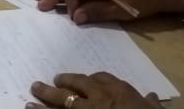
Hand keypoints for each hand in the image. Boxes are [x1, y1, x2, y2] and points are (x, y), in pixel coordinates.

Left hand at [28, 72, 160, 108]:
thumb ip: (151, 103)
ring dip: (46, 97)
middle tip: (52, 80)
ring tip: (33, 93)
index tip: (84, 80)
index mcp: (118, 91)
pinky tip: (30, 108)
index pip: (100, 78)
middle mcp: (99, 97)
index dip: (89, 79)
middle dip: (63, 81)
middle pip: (76, 83)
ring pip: (62, 101)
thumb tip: (152, 97)